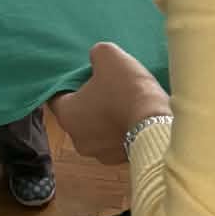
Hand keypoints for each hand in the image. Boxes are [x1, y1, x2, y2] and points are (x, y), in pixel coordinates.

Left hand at [47, 42, 170, 164]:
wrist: (157, 124)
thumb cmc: (126, 90)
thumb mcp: (109, 56)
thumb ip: (96, 54)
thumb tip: (97, 58)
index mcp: (67, 116)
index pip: (57, 97)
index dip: (71, 83)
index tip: (85, 75)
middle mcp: (79, 140)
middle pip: (79, 114)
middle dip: (91, 100)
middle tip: (108, 85)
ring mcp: (101, 154)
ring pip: (99, 129)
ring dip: (108, 117)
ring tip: (126, 100)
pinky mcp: (122, 161)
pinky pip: (117, 140)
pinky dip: (123, 129)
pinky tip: (135, 116)